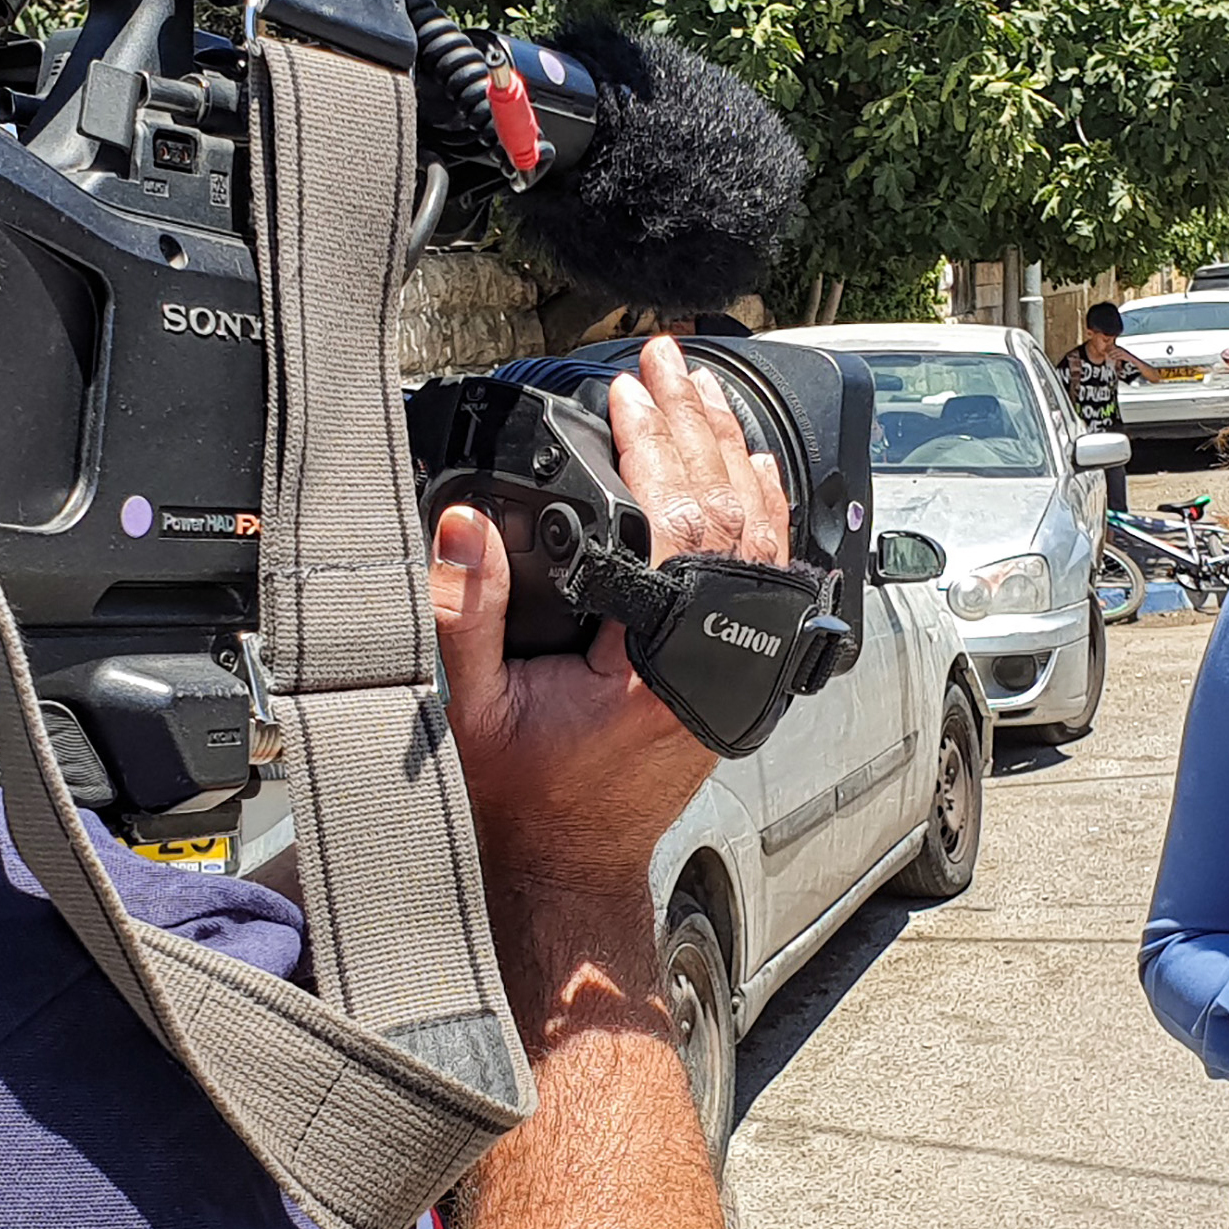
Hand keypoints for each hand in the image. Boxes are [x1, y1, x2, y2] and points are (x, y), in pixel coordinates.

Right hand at [431, 335, 789, 902]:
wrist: (572, 863)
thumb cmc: (528, 800)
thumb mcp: (473, 707)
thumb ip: (466, 612)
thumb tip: (463, 526)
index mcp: (653, 672)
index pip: (678, 531)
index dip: (656, 450)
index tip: (628, 394)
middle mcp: (710, 668)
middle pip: (728, 521)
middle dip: (695, 428)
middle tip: (666, 364)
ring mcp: (734, 671)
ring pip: (760, 544)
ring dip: (732, 460)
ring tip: (706, 393)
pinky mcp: (736, 674)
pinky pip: (764, 579)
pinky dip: (757, 513)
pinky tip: (747, 468)